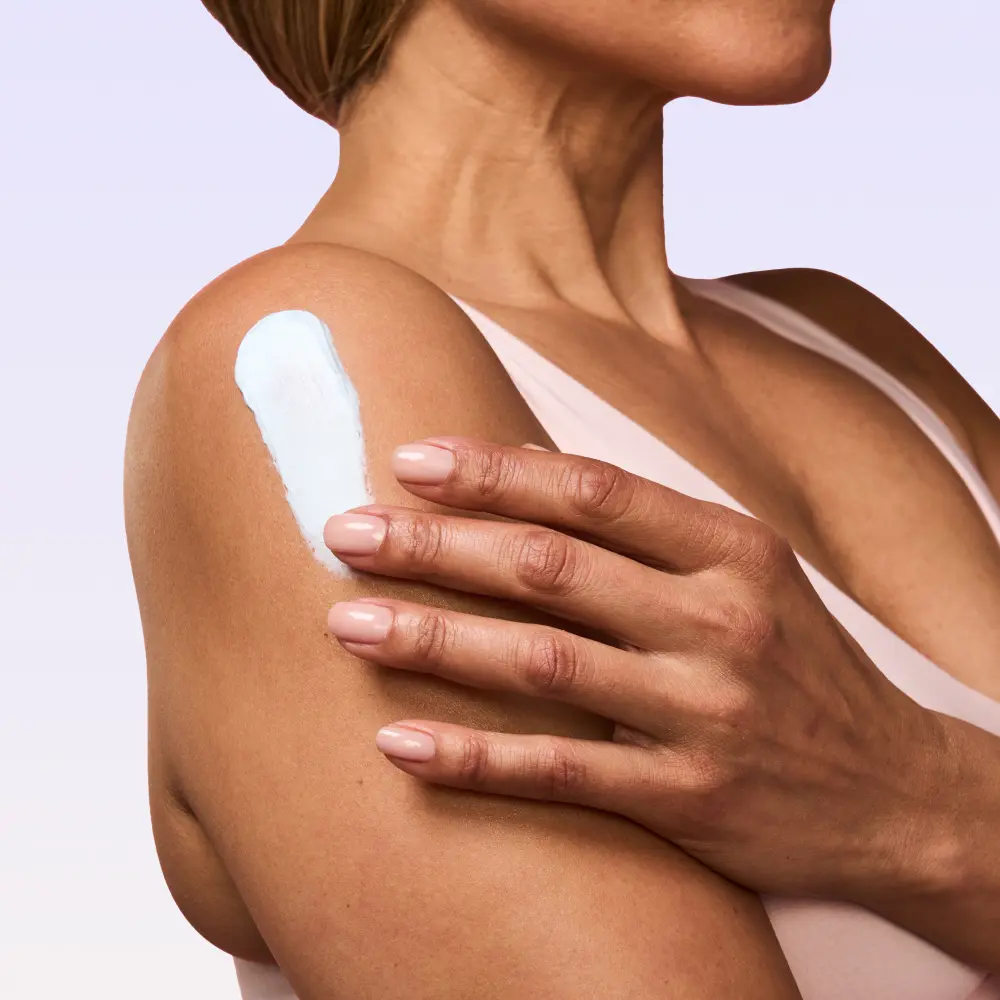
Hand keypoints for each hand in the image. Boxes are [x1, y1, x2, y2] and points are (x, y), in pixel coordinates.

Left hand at [322, 438, 954, 901]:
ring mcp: (702, 713)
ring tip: (348, 625)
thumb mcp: (752, 572)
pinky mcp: (686, 799)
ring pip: (542, 665)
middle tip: (346, 532)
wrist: (898, 793)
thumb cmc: (802, 664)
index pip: (592, 492)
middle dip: (437, 546)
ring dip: (435, 643)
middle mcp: (719, 622)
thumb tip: (528, 475)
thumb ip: (651, 529)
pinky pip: (560, 774)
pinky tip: (401, 745)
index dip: (493, 472)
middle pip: (550, 569)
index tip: (409, 459)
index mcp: (733, 551)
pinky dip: (474, 758)